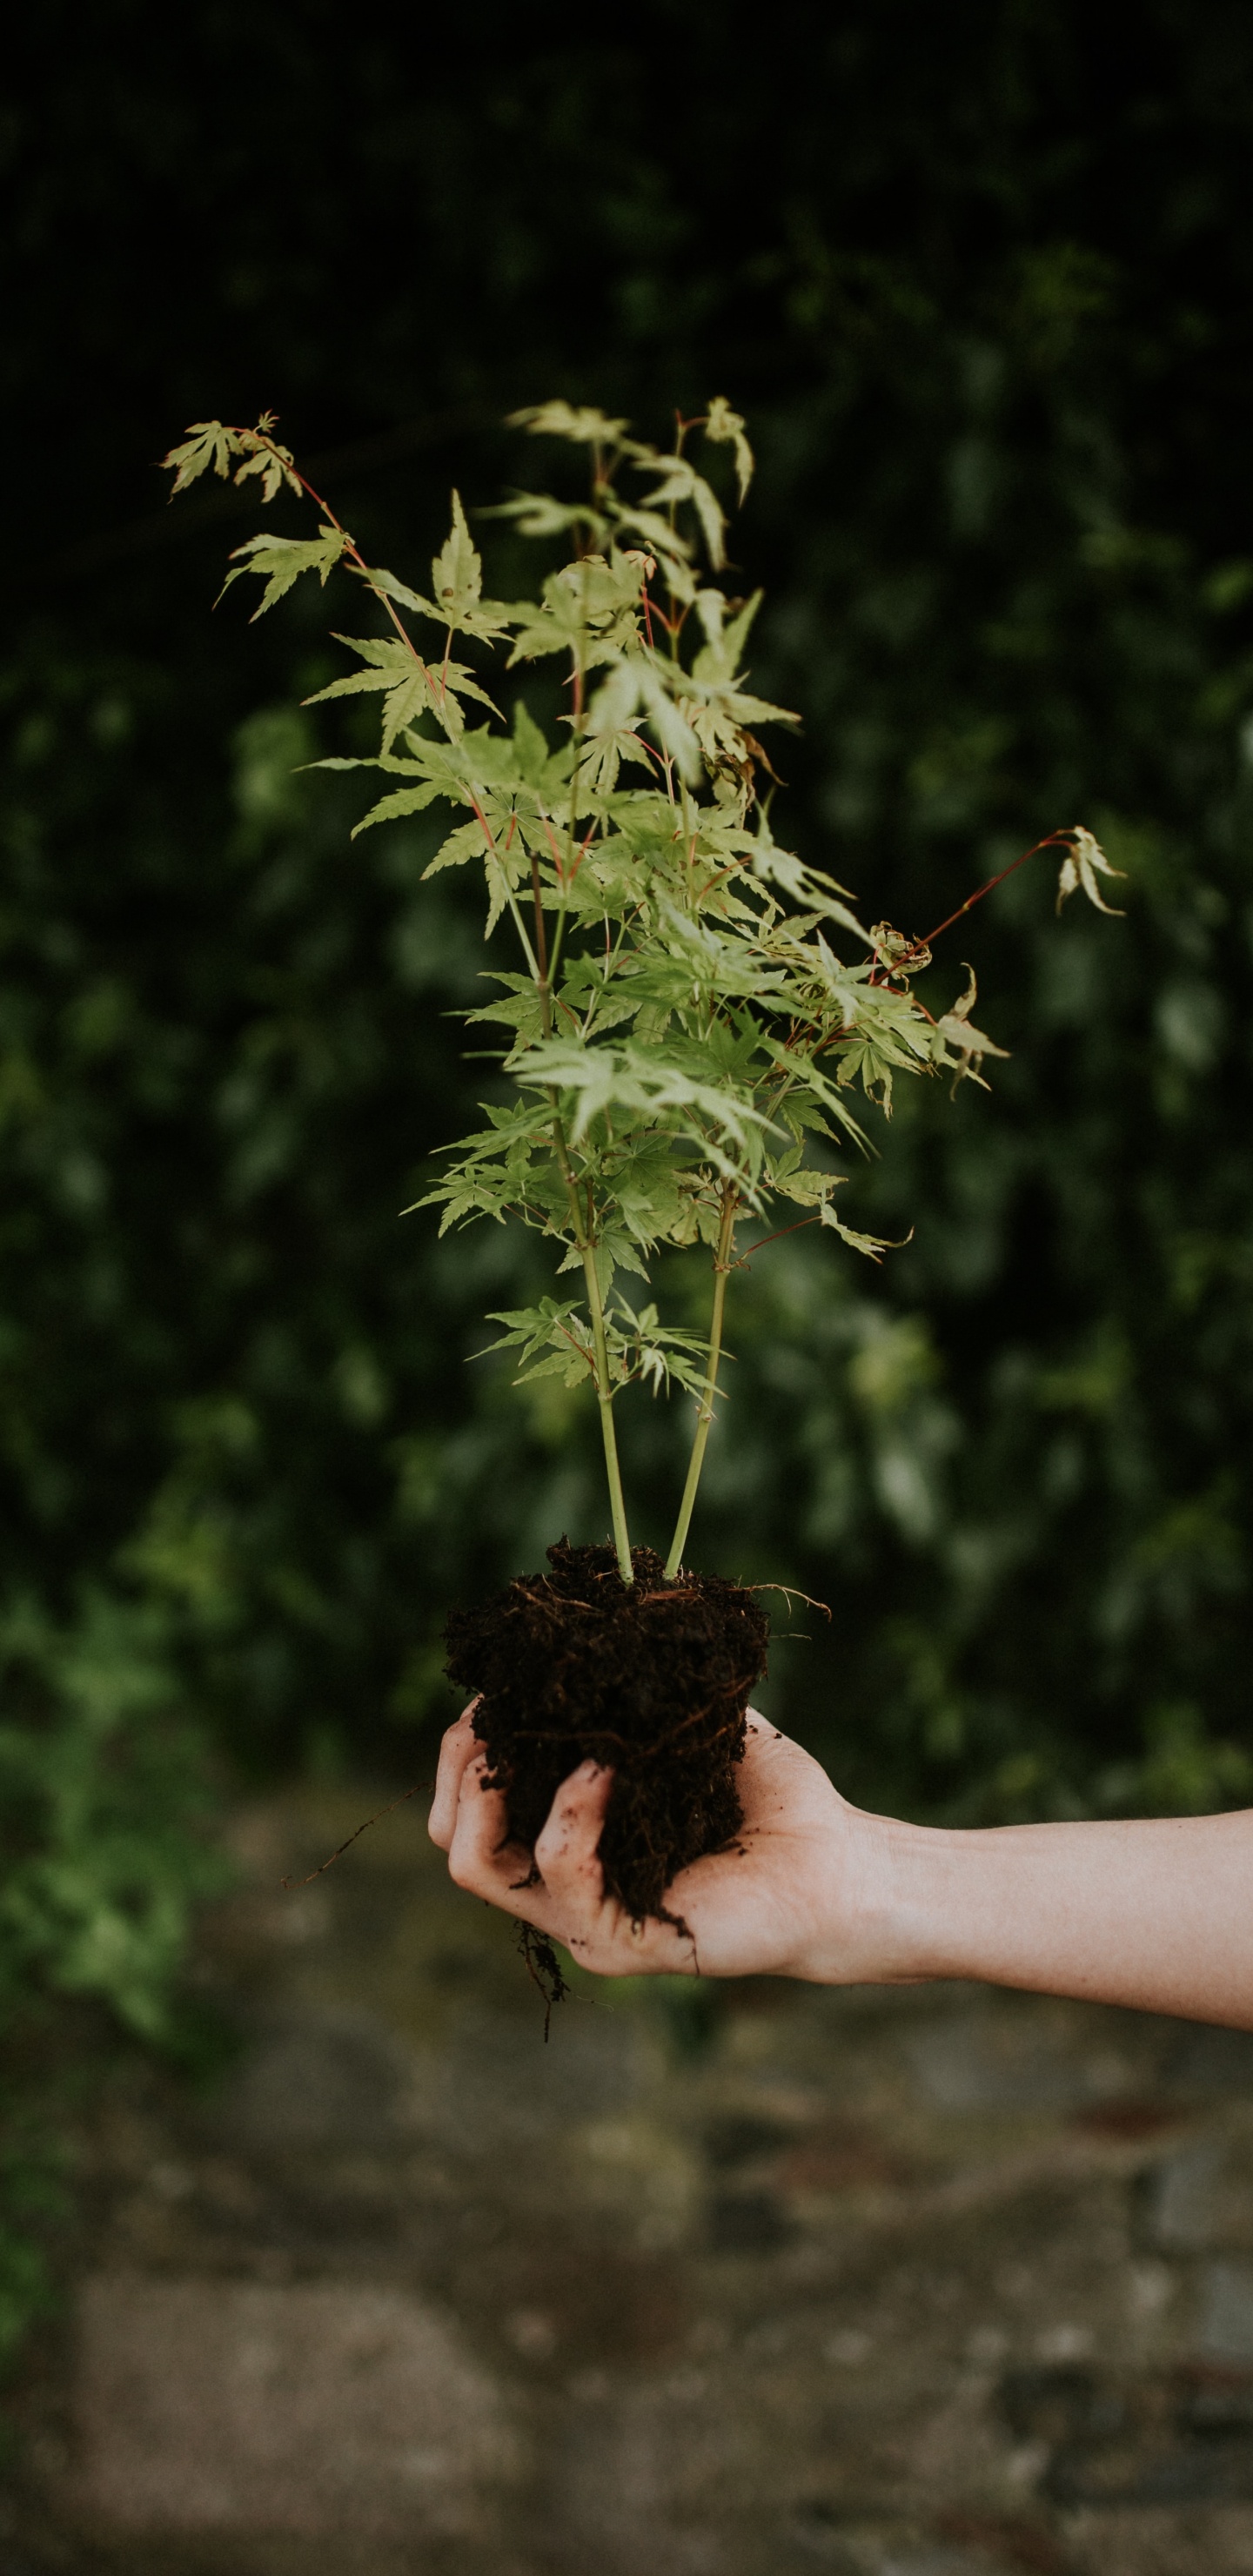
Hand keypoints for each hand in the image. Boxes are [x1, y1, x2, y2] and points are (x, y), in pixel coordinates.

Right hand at [427, 1706, 892, 1980]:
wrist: (836, 1861)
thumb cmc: (767, 1796)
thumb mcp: (683, 1723)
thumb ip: (631, 1687)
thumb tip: (588, 1614)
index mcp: (564, 1837)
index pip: (468, 1803)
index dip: (465, 1741)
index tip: (495, 1685)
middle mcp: (560, 1886)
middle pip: (453, 1838)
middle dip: (457, 1764)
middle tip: (491, 1714)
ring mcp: (583, 1921)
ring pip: (477, 1866)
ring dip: (495, 1788)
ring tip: (544, 1738)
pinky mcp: (620, 1943)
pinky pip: (560, 1876)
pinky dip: (571, 1812)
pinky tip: (606, 1769)